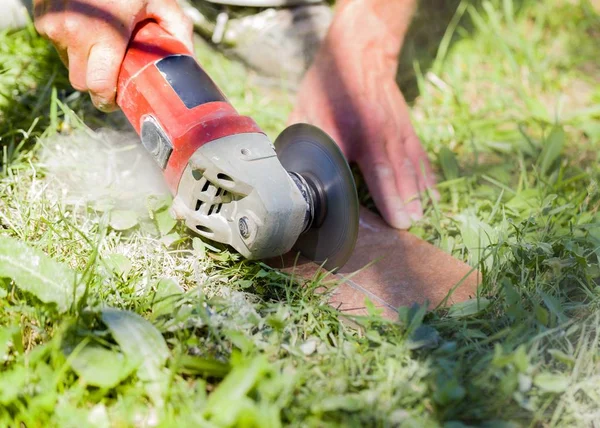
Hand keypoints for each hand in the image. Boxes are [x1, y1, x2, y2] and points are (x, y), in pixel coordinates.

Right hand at [33, 0, 192, 111]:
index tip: (117, 101)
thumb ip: (178, 32)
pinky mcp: (40, 17)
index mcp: (105, 34)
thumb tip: (189, 64)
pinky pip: (56, 45)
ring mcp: (52, 24)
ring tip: (103, 43)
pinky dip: (70, 43)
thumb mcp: (162, 2)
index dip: (108, 100)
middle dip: (97, 84)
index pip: (97, 87)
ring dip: (84, 62)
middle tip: (114, 73)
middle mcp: (72, 32)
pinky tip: (87, 26)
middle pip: (81, 83)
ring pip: (67, 64)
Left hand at [288, 0, 436, 228]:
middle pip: (396, 173)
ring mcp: (398, 131)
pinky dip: (426, 179)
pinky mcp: (407, 130)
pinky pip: (420, 158)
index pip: (375, 169)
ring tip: (423, 219)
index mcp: (355, 131)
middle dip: (404, 202)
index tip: (396, 220)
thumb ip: (301, 146)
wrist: (359, 54)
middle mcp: (382, 133)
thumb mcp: (306, 112)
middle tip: (409, 229)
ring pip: (411, 167)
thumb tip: (288, 178)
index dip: (386, 196)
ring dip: (418, 194)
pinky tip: (431, 197)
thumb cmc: (327, 87)